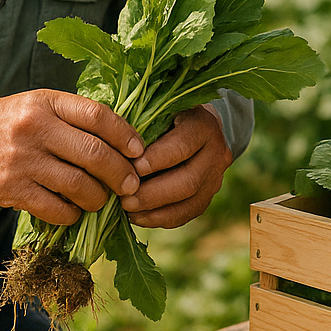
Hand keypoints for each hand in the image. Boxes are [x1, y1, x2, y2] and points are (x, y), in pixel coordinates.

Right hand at [0, 89, 143, 224]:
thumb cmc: (13, 121)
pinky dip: (73, 213)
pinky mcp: (12, 191)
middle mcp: (35, 129)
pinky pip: (55, 209)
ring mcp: (22, 162)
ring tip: (103, 198)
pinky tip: (76, 209)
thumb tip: (126, 141)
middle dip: (120, 173)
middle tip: (131, 184)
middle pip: (93, 154)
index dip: (125, 135)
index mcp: (47, 103)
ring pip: (78, 186)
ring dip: (99, 197)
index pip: (97, 116)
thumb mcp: (42, 104)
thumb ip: (77, 116)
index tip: (139, 150)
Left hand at [121, 105, 232, 227]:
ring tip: (128, 210)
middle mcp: (217, 152)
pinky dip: (161, 219)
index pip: (182, 146)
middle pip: (188, 180)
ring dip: (155, 210)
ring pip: (189, 202)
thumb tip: (114, 151)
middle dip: (153, 193)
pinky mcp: (208, 196)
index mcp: (204, 125)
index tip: (130, 167)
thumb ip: (143, 127)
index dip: (156, 159)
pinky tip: (138, 217)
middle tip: (124, 198)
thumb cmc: (167, 115)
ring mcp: (216, 177)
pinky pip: (187, 214)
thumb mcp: (159, 111)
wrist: (195, 127)